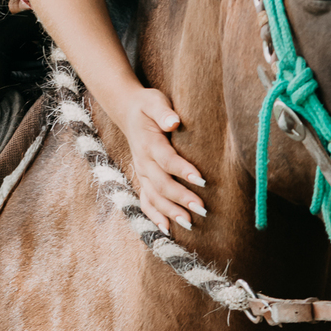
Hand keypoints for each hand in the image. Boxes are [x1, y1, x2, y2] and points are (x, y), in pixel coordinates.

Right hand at [116, 87, 206, 234]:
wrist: (127, 111)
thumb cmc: (147, 105)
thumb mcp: (154, 101)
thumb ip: (163, 111)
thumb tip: (173, 121)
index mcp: (148, 143)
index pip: (167, 159)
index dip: (183, 170)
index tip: (202, 180)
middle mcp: (143, 162)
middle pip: (161, 184)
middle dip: (181, 199)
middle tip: (202, 210)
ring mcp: (141, 173)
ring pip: (153, 197)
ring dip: (170, 212)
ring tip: (189, 224)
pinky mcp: (143, 179)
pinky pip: (145, 201)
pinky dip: (154, 216)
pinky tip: (167, 230)